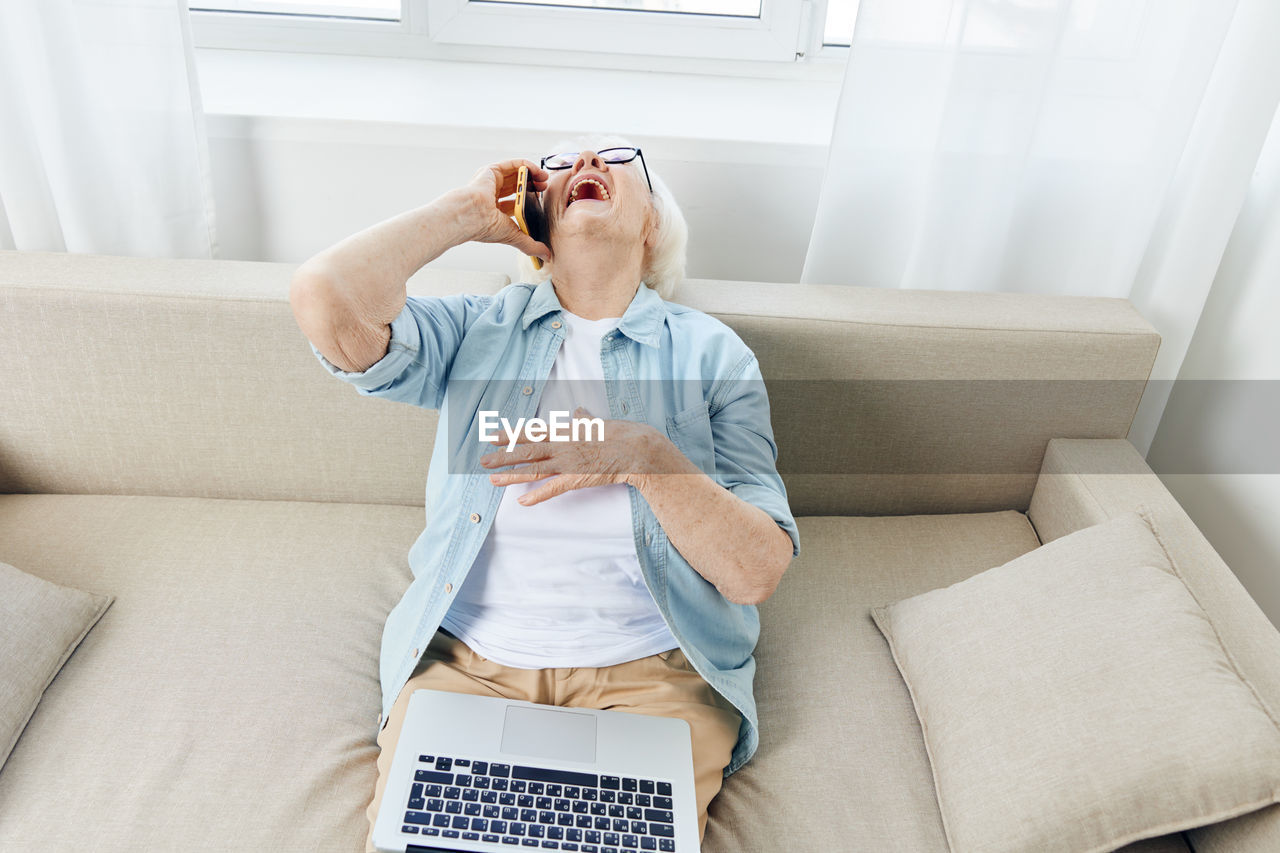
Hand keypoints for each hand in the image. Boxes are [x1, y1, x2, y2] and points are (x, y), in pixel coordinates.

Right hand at [458, 158, 552, 263]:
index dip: (530, 202)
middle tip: (545, 188)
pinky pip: (513, 164)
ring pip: (515, 174)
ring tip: (545, 179)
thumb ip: (531, 246)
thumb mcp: (514, 237)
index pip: (515, 204)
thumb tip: (546, 257)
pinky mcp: (491, 171)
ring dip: (533, 175)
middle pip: (517, 187)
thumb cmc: (485, 227)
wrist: (472, 214)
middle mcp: (491, 195)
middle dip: (533, 187)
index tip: (542, 202)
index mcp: (493, 211)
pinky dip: (527, 166)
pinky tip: (538, 172)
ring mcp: (490, 182)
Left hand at [479, 408, 672, 505]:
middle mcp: (562, 445)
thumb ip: (584, 419)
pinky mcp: (577, 478)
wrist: (635, 448)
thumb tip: (579, 411)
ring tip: (492, 478)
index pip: (532, 432)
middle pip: (526, 451)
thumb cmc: (619, 434)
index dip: (511, 435)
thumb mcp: (598, 422)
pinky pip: (552, 488)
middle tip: (482, 461)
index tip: (493, 437)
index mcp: (565, 430)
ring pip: (533, 468)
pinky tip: (522, 502)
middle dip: (503, 456)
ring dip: (512, 474)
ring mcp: (567, 462)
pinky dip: (537, 496)